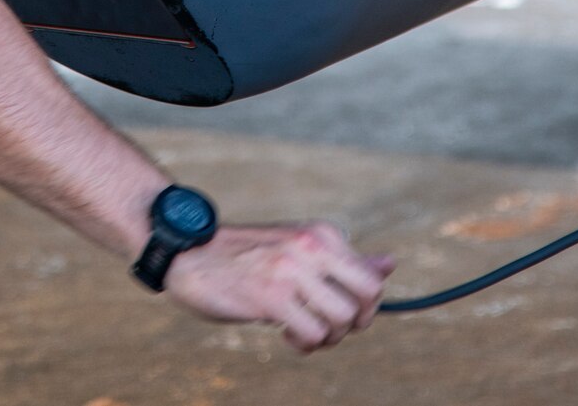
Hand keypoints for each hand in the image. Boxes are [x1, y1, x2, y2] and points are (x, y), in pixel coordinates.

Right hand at [162, 223, 393, 352]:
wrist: (188, 251)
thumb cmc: (244, 254)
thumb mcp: (298, 247)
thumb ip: (343, 259)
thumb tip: (389, 264)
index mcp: (321, 234)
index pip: (372, 278)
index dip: (363, 307)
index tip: (337, 311)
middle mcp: (312, 247)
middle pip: (368, 298)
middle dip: (356, 323)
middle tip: (328, 327)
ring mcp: (292, 271)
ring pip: (343, 319)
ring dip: (328, 338)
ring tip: (302, 331)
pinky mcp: (271, 297)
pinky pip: (313, 334)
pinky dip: (305, 343)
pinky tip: (285, 332)